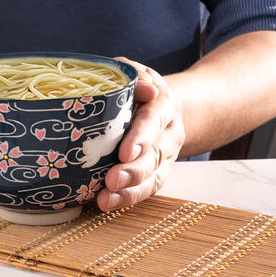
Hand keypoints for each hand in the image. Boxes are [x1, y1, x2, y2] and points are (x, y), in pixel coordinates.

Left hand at [96, 58, 184, 211]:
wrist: (160, 106)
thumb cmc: (136, 88)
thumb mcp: (134, 73)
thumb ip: (135, 76)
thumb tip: (144, 89)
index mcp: (164, 105)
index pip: (155, 119)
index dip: (141, 136)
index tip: (125, 152)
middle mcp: (169, 133)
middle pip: (155, 154)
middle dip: (134, 170)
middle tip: (112, 180)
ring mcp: (165, 156)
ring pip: (153, 177)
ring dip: (130, 190)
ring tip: (106, 200)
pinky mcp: (157, 173)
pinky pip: (147, 189)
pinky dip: (128, 198)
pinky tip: (108, 203)